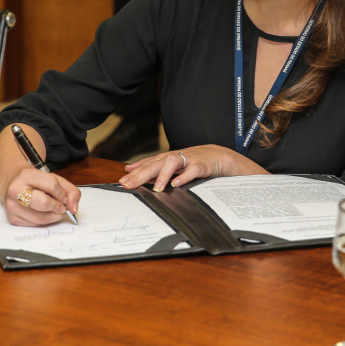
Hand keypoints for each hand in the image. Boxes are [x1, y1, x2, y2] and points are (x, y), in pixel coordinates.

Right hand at [0, 124, 80, 225]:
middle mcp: (16, 190)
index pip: (52, 186)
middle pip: (44, 204)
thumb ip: (70, 191)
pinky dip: (44, 221)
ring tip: (55, 210)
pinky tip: (44, 213)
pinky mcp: (13, 218)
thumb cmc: (36, 181)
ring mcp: (12, 205)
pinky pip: (35, 225)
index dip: (63, 194)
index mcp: (27, 175)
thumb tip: (74, 209)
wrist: (13, 182)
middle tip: (62, 207)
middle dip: (58, 207)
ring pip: (41, 218)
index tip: (65, 197)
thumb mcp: (54, 178)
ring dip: (54, 216)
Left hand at [119, 145, 268, 191]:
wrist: (223, 157)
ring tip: (155, 188)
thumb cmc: (196, 163)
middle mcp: (178, 157)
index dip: (135, 171)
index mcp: (170, 158)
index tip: (122, 181)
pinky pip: (193, 170)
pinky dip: (185, 177)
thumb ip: (154, 167)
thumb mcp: (174, 165)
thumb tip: (131, 170)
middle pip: (156, 163)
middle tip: (129, 184)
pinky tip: (177, 185)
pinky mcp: (204, 165)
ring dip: (162, 175)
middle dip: (141, 173)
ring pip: (173, 162)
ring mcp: (190, 160)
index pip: (149, 163)